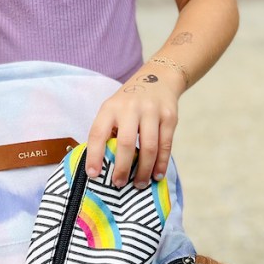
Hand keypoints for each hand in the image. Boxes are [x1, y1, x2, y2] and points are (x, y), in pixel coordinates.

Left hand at [86, 66, 182, 187]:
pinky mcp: (170, 117)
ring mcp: (152, 111)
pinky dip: (161, 164)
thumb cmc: (129, 104)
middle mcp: (130, 108)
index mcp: (110, 108)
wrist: (158, 79)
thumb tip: (102, 167)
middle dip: (122, 168)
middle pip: (126, 143)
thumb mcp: (113, 110)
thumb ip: (108, 132)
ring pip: (149, 147)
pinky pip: (165, 145)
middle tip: (118, 184)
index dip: (94, 156)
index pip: (98, 133)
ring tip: (139, 184)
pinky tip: (156, 175)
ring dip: (144, 170)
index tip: (93, 175)